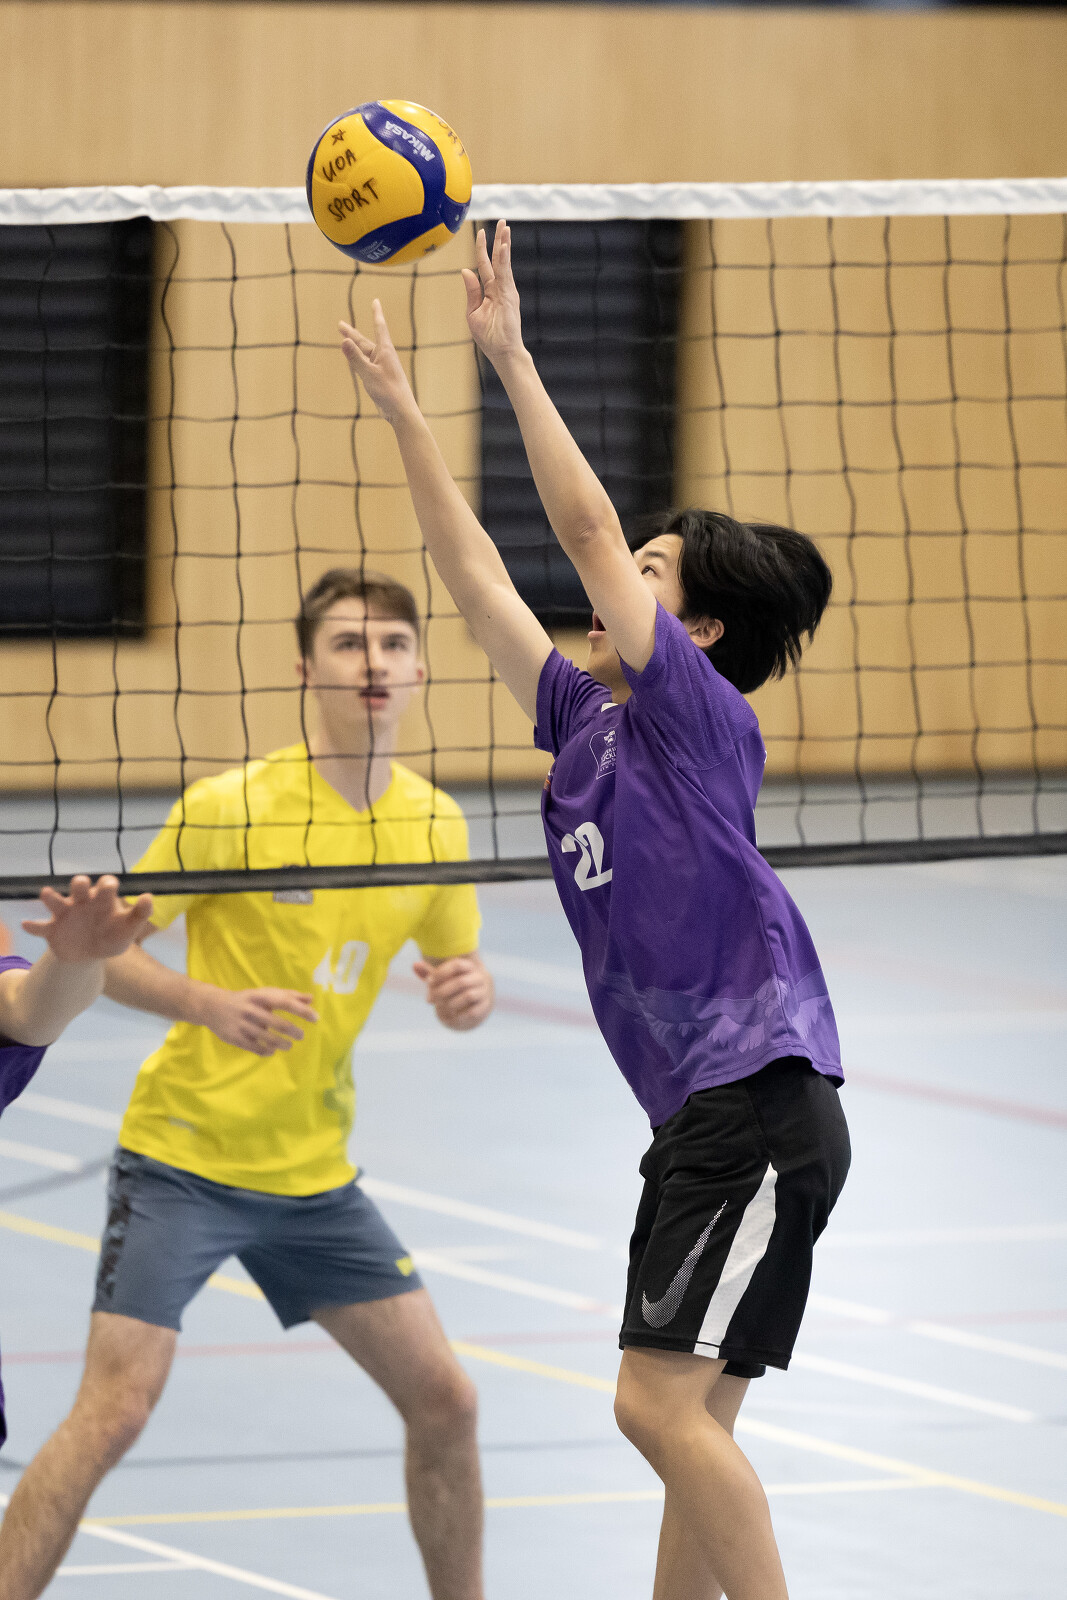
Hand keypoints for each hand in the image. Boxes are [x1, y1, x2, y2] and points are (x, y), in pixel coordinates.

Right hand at [22, 875, 154, 963]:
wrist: (90, 957)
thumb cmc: (111, 936)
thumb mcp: (128, 929)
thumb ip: (140, 915)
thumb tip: (149, 896)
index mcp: (103, 900)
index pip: (105, 885)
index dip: (107, 884)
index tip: (109, 887)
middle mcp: (83, 902)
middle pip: (79, 886)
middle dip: (80, 883)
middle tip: (81, 884)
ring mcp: (65, 914)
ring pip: (56, 901)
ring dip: (51, 897)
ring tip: (46, 894)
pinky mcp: (52, 929)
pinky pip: (40, 926)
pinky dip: (33, 925)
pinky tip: (26, 924)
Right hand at [197, 987, 318, 1056]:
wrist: (212, 1006)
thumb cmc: (246, 1000)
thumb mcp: (264, 994)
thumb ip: (288, 996)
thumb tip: (311, 999)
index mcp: (260, 996)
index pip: (285, 1002)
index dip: (302, 1010)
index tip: (316, 1018)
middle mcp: (251, 1010)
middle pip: (278, 1023)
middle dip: (293, 1031)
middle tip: (301, 1036)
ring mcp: (242, 1025)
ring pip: (267, 1038)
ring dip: (282, 1044)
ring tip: (288, 1045)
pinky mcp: (234, 1037)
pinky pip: (254, 1048)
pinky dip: (266, 1051)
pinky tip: (272, 1051)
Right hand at [339, 302, 418, 425]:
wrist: (401, 412)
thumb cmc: (388, 392)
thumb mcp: (369, 374)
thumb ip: (356, 358)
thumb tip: (344, 340)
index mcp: (385, 351)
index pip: (380, 327)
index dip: (376, 313)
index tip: (376, 301)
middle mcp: (383, 357)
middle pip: (364, 342)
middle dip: (352, 333)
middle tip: (339, 324)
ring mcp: (380, 368)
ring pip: (363, 354)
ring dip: (353, 346)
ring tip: (343, 338)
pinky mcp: (378, 379)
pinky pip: (365, 365)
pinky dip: (357, 359)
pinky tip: (352, 358)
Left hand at [413, 956, 493, 1032]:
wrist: (477, 999)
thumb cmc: (454, 986)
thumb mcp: (443, 979)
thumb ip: (430, 973)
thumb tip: (415, 965)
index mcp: (468, 966)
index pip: (456, 965)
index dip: (441, 973)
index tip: (428, 982)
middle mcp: (479, 977)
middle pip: (460, 982)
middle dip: (441, 992)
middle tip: (429, 1000)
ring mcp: (484, 992)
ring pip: (467, 996)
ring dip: (450, 1003)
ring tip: (439, 1008)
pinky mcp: (485, 1006)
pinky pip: (473, 1011)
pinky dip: (458, 1016)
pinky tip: (448, 1018)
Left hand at [462, 220, 524, 366]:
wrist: (502, 352)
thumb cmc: (488, 337)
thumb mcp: (473, 312)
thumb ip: (471, 291)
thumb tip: (465, 270)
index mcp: (489, 291)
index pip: (485, 265)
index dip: (483, 249)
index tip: (482, 232)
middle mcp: (500, 287)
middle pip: (498, 259)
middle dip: (500, 240)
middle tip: (503, 221)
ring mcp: (506, 291)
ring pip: (503, 263)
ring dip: (504, 244)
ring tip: (505, 227)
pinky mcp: (510, 296)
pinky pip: (506, 274)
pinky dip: (504, 259)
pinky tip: (503, 246)